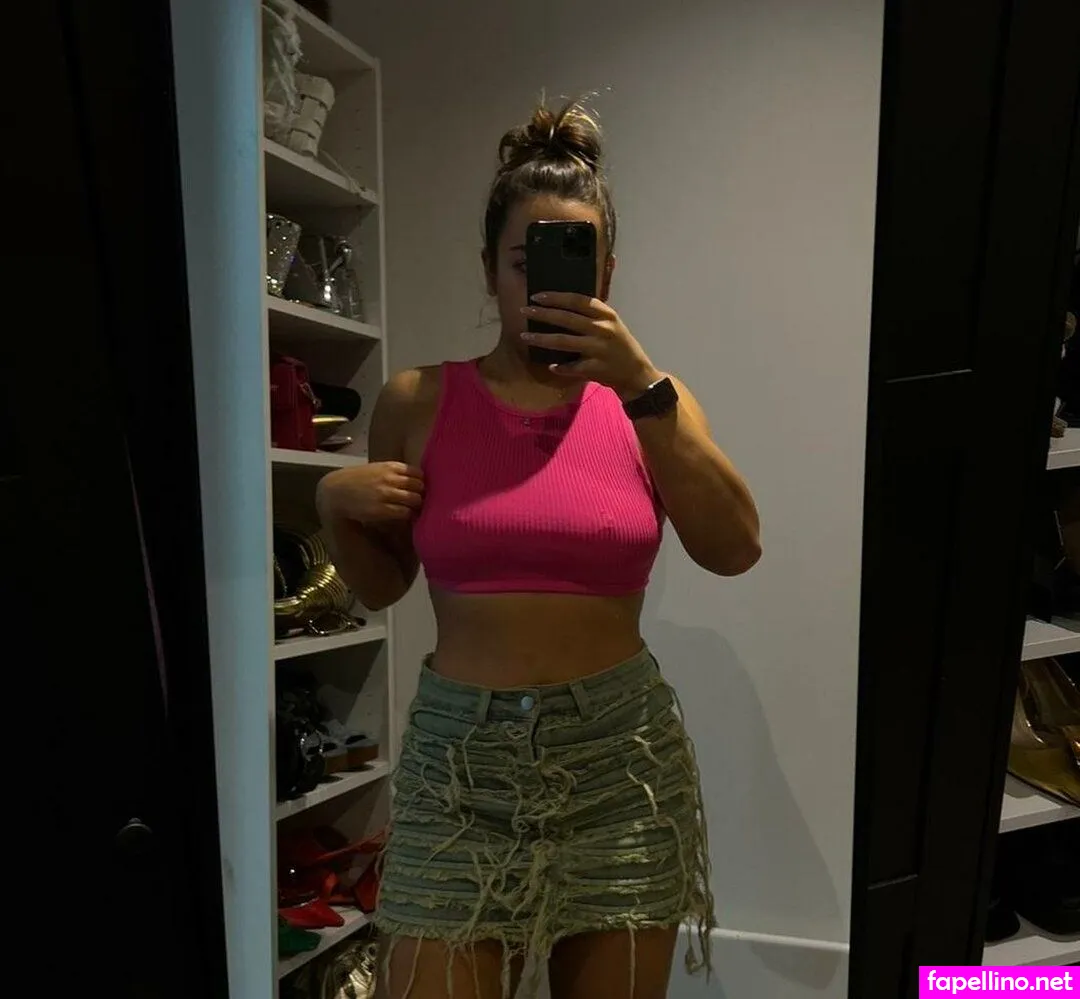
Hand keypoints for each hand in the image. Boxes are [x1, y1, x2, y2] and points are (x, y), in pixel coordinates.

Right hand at [317, 461, 423, 525]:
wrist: (335, 492)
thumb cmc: (356, 480)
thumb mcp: (375, 469)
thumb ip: (394, 473)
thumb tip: (414, 480)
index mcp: (390, 467)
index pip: (418, 473)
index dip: (421, 482)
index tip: (419, 489)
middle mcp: (390, 479)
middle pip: (420, 486)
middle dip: (422, 494)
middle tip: (419, 501)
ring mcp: (386, 494)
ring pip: (416, 500)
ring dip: (417, 506)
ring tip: (413, 510)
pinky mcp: (382, 510)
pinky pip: (405, 513)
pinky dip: (408, 515)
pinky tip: (405, 516)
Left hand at [520, 292, 662, 400]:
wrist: (637, 374)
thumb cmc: (620, 346)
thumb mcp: (611, 324)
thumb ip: (592, 315)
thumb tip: (561, 305)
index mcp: (606, 315)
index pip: (577, 300)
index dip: (556, 297)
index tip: (537, 296)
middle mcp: (602, 329)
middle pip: (566, 319)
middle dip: (542, 314)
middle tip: (524, 311)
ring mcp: (598, 349)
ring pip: (563, 342)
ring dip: (541, 339)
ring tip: (524, 336)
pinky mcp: (595, 368)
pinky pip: (570, 367)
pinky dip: (559, 367)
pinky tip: (550, 365)